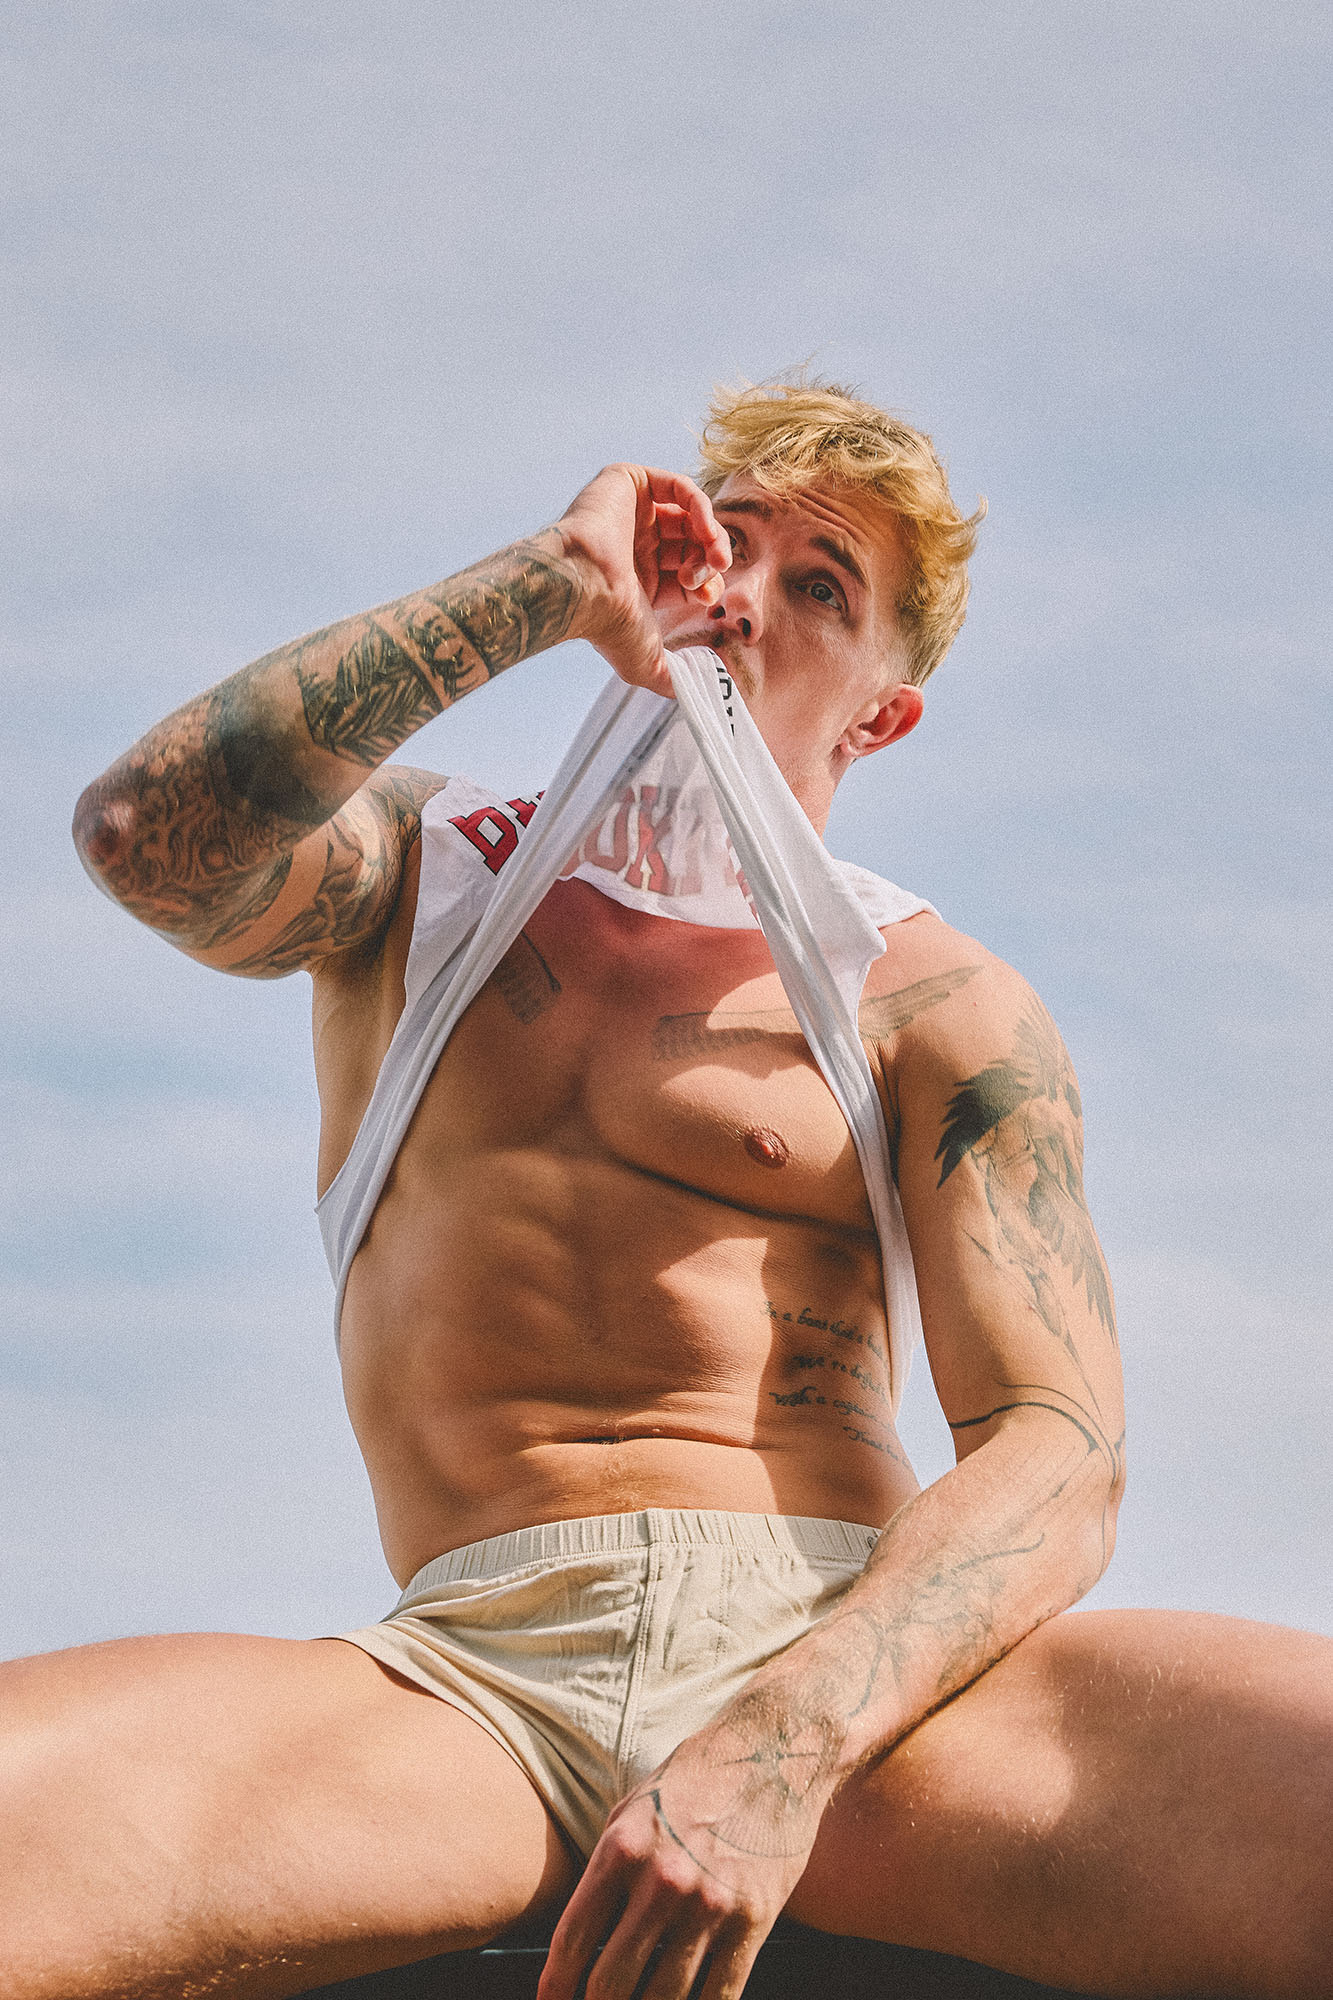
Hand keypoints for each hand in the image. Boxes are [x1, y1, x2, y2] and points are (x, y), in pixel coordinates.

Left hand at [537, 1697, 837, 1999]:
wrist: (774, 1752)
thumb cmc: (695, 1778)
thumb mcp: (634, 1806)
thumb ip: (605, 1867)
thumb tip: (578, 1937)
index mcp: (622, 1848)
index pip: (572, 1940)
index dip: (554, 1986)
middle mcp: (662, 1881)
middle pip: (611, 1983)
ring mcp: (711, 1905)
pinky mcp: (754, 1922)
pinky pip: (718, 1997)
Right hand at [554, 464, 731, 696]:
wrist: (582, 588)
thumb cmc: (607, 625)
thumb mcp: (648, 663)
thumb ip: (677, 680)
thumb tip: (710, 696)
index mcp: (638, 579)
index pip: (688, 573)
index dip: (706, 583)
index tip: (707, 598)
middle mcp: (635, 544)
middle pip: (692, 544)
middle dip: (710, 561)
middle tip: (713, 574)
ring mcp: (631, 512)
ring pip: (690, 515)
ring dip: (712, 535)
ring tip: (717, 556)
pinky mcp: (628, 482)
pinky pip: (679, 486)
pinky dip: (701, 507)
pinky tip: (705, 530)